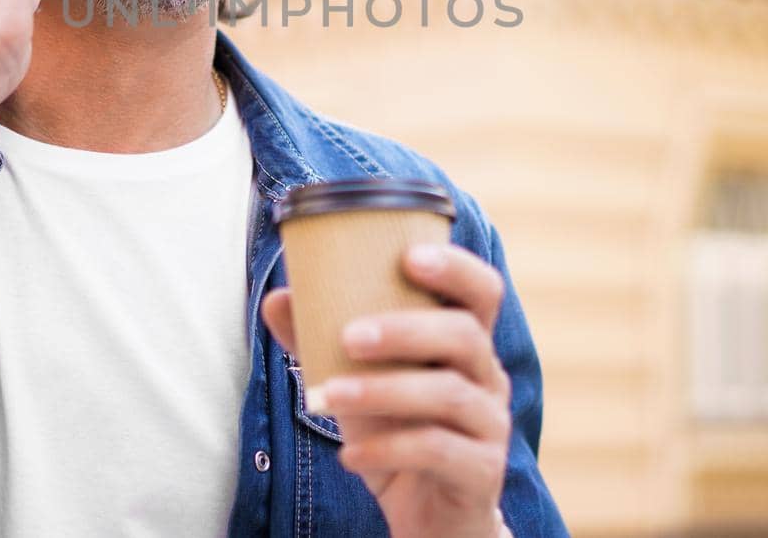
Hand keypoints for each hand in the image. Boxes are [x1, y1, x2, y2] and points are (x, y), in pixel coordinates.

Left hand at [261, 243, 512, 537]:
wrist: (432, 518)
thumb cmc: (399, 433)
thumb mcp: (360, 385)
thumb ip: (322, 343)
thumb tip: (277, 299)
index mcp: (465, 343)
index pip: (481, 291)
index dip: (455, 267)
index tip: (408, 256)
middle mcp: (488, 377)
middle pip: (465, 335)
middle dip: (405, 330)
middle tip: (348, 336)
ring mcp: (491, 425)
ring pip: (449, 394)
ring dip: (383, 391)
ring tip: (327, 398)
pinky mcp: (482, 472)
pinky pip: (439, 452)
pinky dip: (387, 449)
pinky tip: (348, 456)